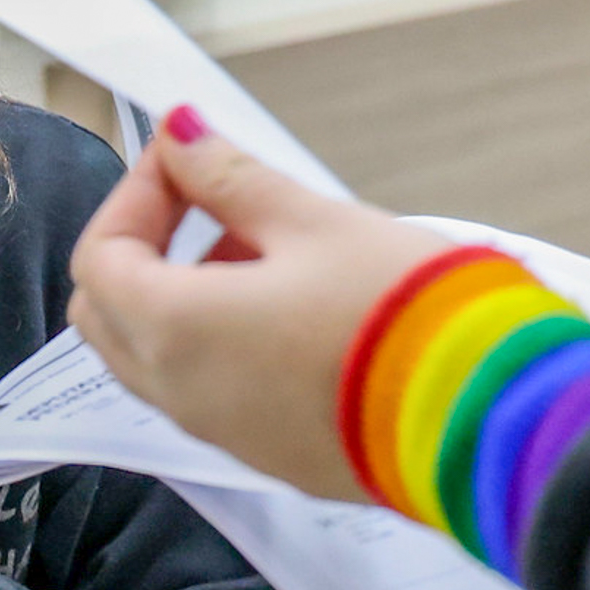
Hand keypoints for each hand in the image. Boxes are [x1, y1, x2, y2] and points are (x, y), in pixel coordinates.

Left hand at [66, 108, 456, 502]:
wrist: (489, 418)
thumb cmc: (406, 317)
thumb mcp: (314, 223)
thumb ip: (232, 178)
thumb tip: (180, 134)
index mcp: (173, 330)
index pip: (100, 256)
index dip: (134, 196)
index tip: (186, 159)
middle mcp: (180, 393)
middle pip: (109, 313)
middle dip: (144, 248)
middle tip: (210, 202)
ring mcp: (221, 433)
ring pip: (155, 357)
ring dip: (182, 295)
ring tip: (266, 248)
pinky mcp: (269, 455)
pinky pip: (209, 393)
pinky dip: (218, 343)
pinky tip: (291, 307)